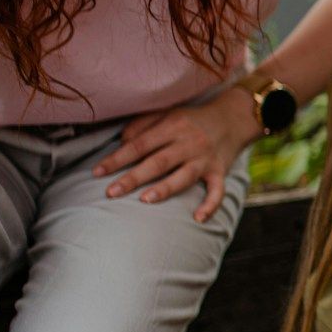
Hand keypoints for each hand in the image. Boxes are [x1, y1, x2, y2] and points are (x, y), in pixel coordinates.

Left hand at [94, 86, 256, 221]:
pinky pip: (217, 191)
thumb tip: (121, 142)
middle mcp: (190, 142)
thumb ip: (142, 124)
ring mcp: (205, 159)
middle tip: (111, 192)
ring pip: (184, 176)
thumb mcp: (168, 113)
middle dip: (133, 177)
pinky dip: (210, 205)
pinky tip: (198, 219)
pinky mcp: (220, 172)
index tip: (97, 172)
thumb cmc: (192, 119)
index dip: (117, 158)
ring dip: (165, 188)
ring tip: (145, 200)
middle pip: (158, 162)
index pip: (140, 144)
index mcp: (173, 126)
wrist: (233, 117)